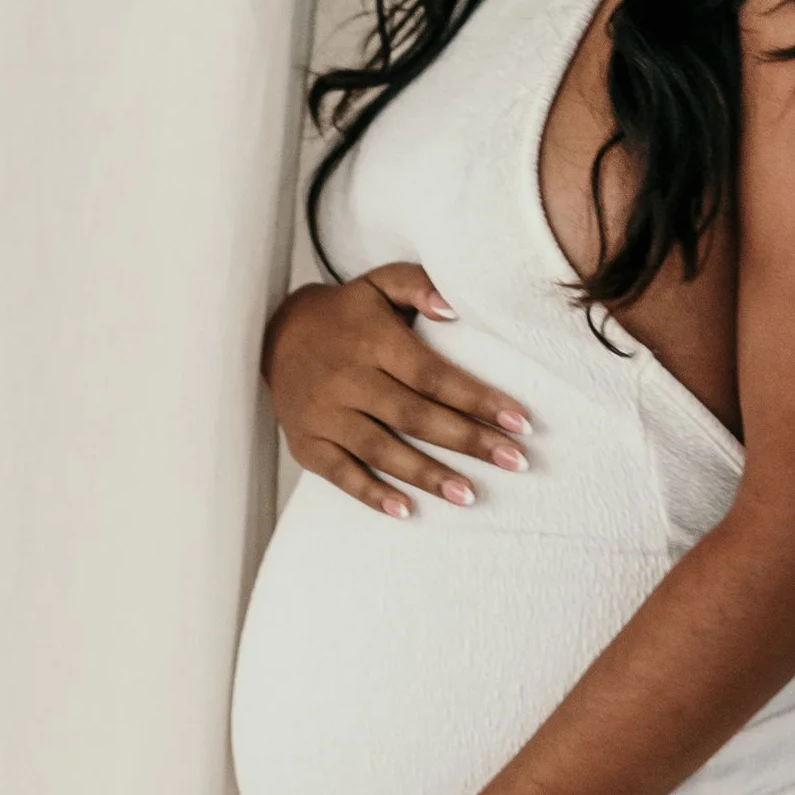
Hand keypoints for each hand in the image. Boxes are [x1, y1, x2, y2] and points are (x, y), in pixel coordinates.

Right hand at [263, 261, 532, 519]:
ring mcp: (323, 415)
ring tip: (470, 495)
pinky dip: (372, 495)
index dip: (477, 399)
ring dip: (429, 475)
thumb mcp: (381, 284)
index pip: (433, 375)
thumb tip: (455, 309)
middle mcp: (346, 379)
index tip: (520, 422)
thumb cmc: (348, 314)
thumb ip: (420, 287)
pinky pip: (341, 474)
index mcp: (371, 341)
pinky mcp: (305, 444)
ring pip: (382, 451)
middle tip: (515, 462)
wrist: (274, 335)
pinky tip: (406, 510)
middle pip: (414, 416)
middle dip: (468, 441)